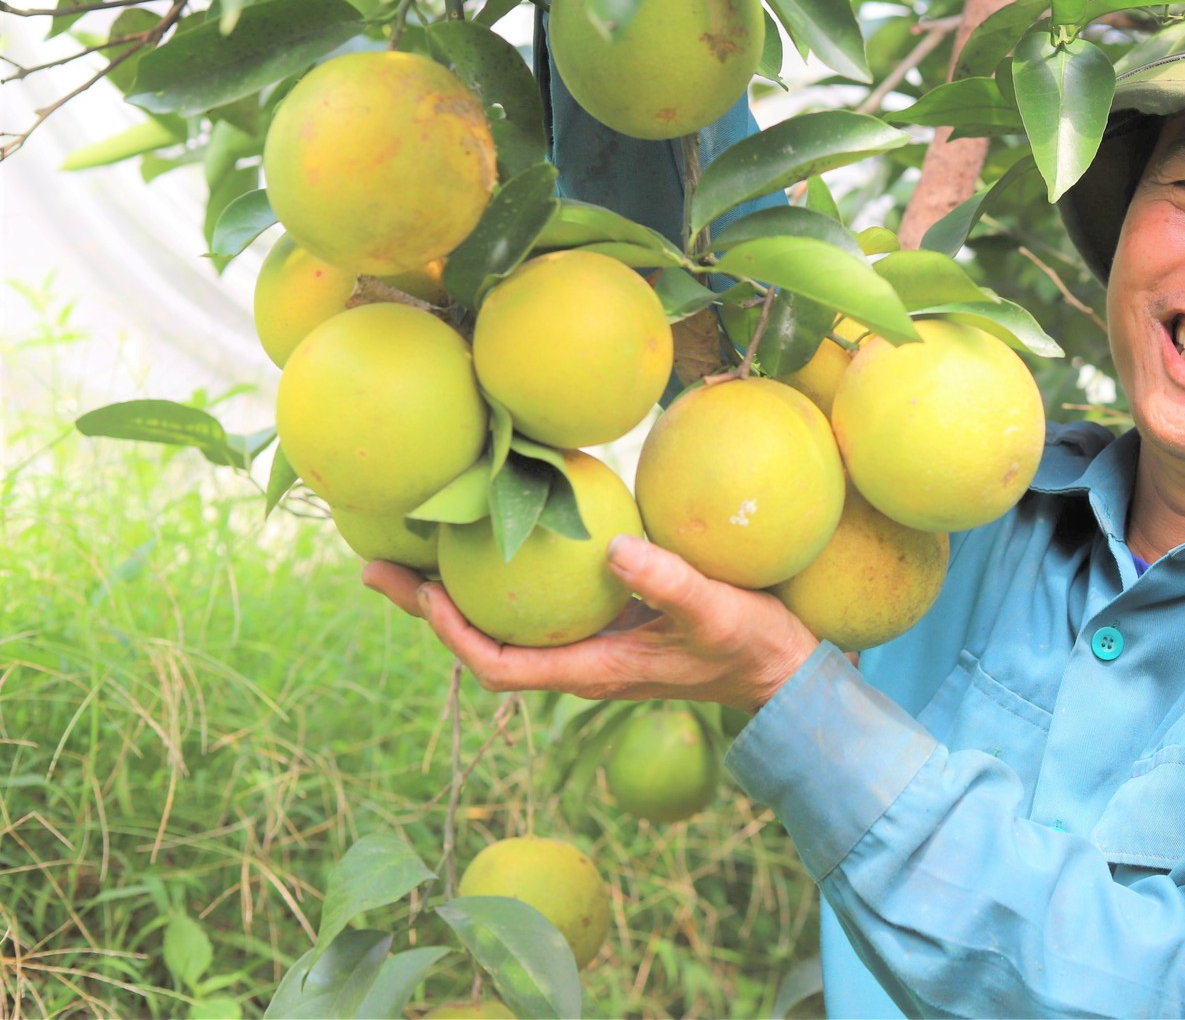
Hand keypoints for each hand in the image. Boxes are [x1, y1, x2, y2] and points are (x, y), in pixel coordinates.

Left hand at [362, 535, 822, 712]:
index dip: (453, 633)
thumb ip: (670, 585)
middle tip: (373, 564)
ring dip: (455, 591)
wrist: (784, 672)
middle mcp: (579, 661)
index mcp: (593, 670)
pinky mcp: (608, 624)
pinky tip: (498, 539)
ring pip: (504, 623)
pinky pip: (538, 605)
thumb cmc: (751, 647)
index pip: (499, 665)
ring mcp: (591, 644)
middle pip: (482, 643)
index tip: (423, 592)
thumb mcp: (716, 613)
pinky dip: (504, 577)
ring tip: (414, 546)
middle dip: (427, 608)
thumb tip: (613, 549)